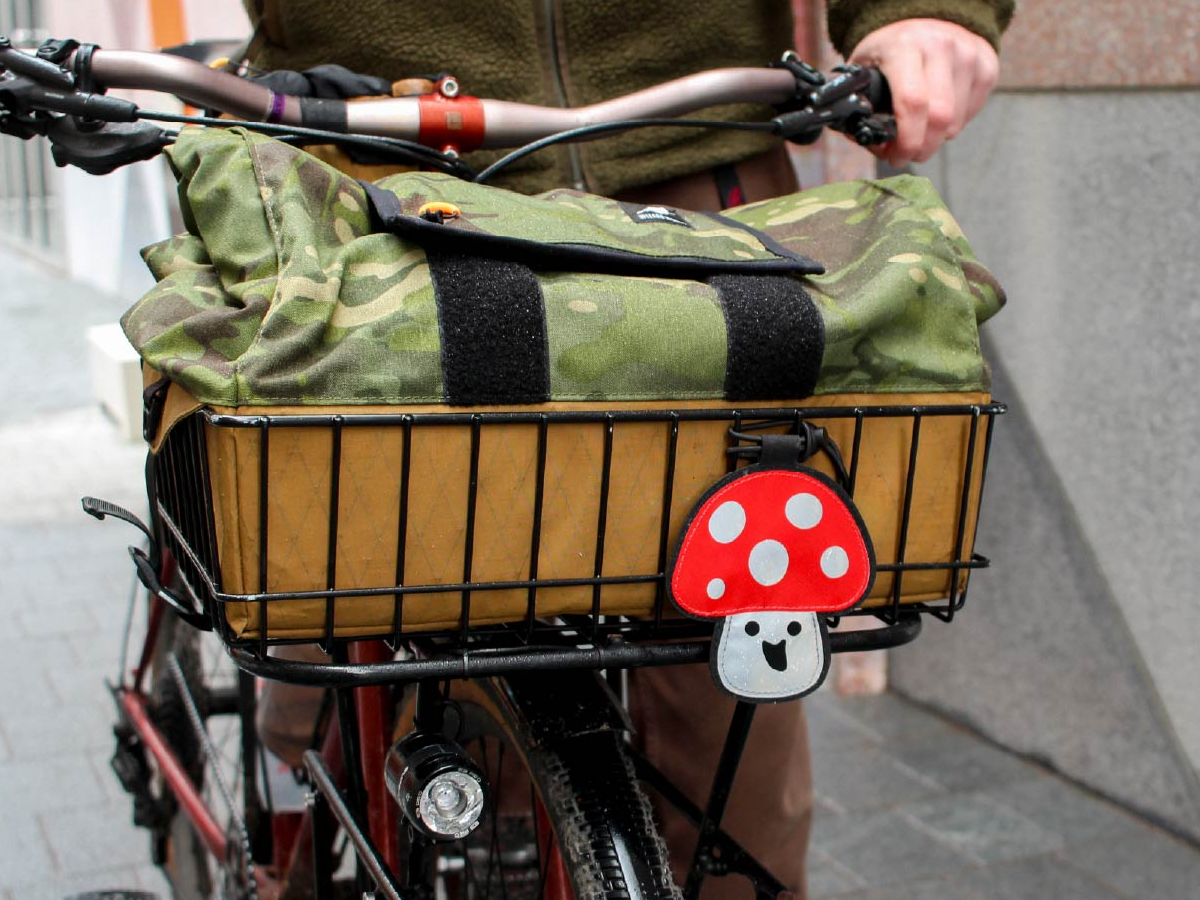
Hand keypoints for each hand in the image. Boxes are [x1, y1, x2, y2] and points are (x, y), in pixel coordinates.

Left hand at [848, 18, 999, 166]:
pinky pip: (972, 114)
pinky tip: (939, 114)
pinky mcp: (986, 65)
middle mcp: (940, 46)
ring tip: (921, 130)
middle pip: (940, 117)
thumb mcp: (864, 70)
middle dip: (923, 147)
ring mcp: (968, 54)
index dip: (907, 140)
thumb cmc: (890, 52)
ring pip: (956, 121)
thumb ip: (863, 107)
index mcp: (904, 46)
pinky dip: (953, 125)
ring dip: (937, 138)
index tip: (897, 157)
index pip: (912, 102)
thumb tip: (877, 145)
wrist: (925, 21)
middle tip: (909, 155)